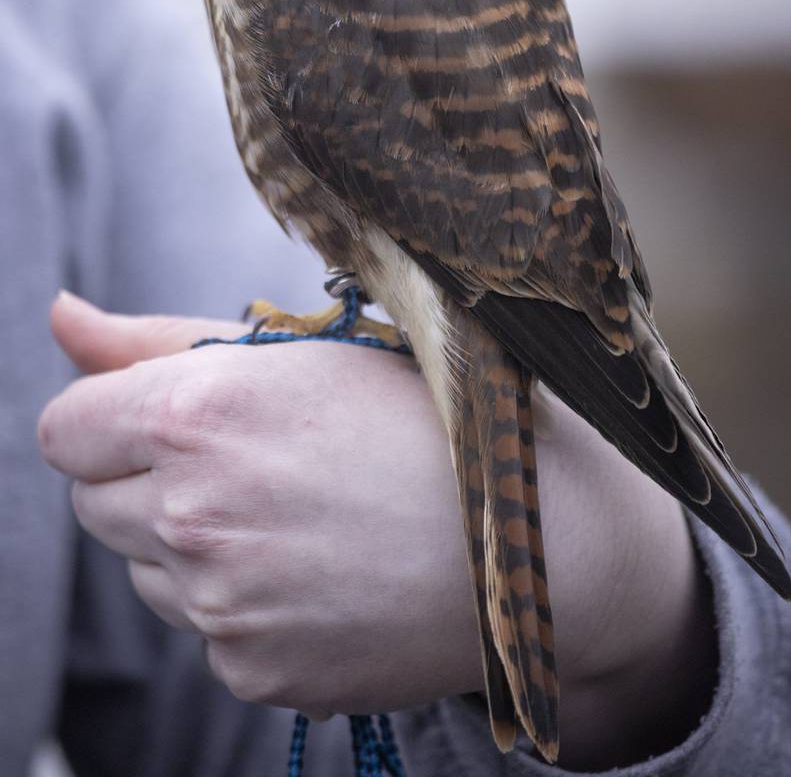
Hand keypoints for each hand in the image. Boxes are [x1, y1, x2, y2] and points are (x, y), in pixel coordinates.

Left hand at [39, 292, 714, 765]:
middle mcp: (194, 513)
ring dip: (189, 540)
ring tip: (293, 512)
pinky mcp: (253, 670)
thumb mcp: (300, 350)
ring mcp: (222, 604)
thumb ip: (157, 338)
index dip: (112, 417)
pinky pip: (203, 628)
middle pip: (94, 500)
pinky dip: (238, 601)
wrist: (534, 535)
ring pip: (145, 566)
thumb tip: (60, 317)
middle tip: (248, 459)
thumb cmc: (419, 415)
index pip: (65, 427)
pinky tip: (317, 569)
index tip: (169, 417)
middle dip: (147, 476)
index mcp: (200, 412)